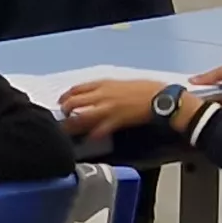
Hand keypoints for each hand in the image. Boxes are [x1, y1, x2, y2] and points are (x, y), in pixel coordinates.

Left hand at [55, 76, 170, 136]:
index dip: (66, 96)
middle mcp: (102, 94)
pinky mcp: (116, 120)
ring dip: (73, 125)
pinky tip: (89, 139)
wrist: (160, 97)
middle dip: (65, 111)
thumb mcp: (122, 83)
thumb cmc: (145, 89)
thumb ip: (106, 88)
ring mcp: (108, 108)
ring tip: (69, 131)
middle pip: (74, 102)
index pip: (77, 88)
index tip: (61, 101)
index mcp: (104, 84)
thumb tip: (96, 95)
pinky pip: (99, 130)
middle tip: (64, 118)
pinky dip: (92, 135)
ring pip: (82, 117)